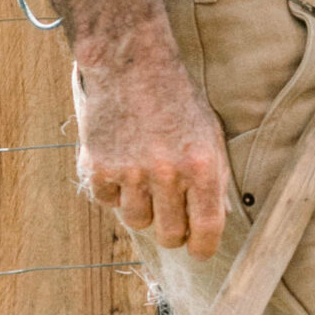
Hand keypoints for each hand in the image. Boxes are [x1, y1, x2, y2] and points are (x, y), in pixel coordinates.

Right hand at [73, 44, 231, 259]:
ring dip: (142, 208)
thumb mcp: (209, 133)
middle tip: (171, 216)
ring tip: (145, 180)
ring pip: (137, 221)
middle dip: (173, 232)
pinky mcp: (98, 166)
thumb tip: (216, 220)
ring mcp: (129, 171)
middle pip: (169, 235)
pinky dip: (114, 190)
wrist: (131, 64)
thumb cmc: (176, 99)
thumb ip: (214, 177)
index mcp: (201, 165)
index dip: (203, 248)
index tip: (199, 251)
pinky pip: (107, 201)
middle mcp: (166, 173)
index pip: (206, 228)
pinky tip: (121, 164)